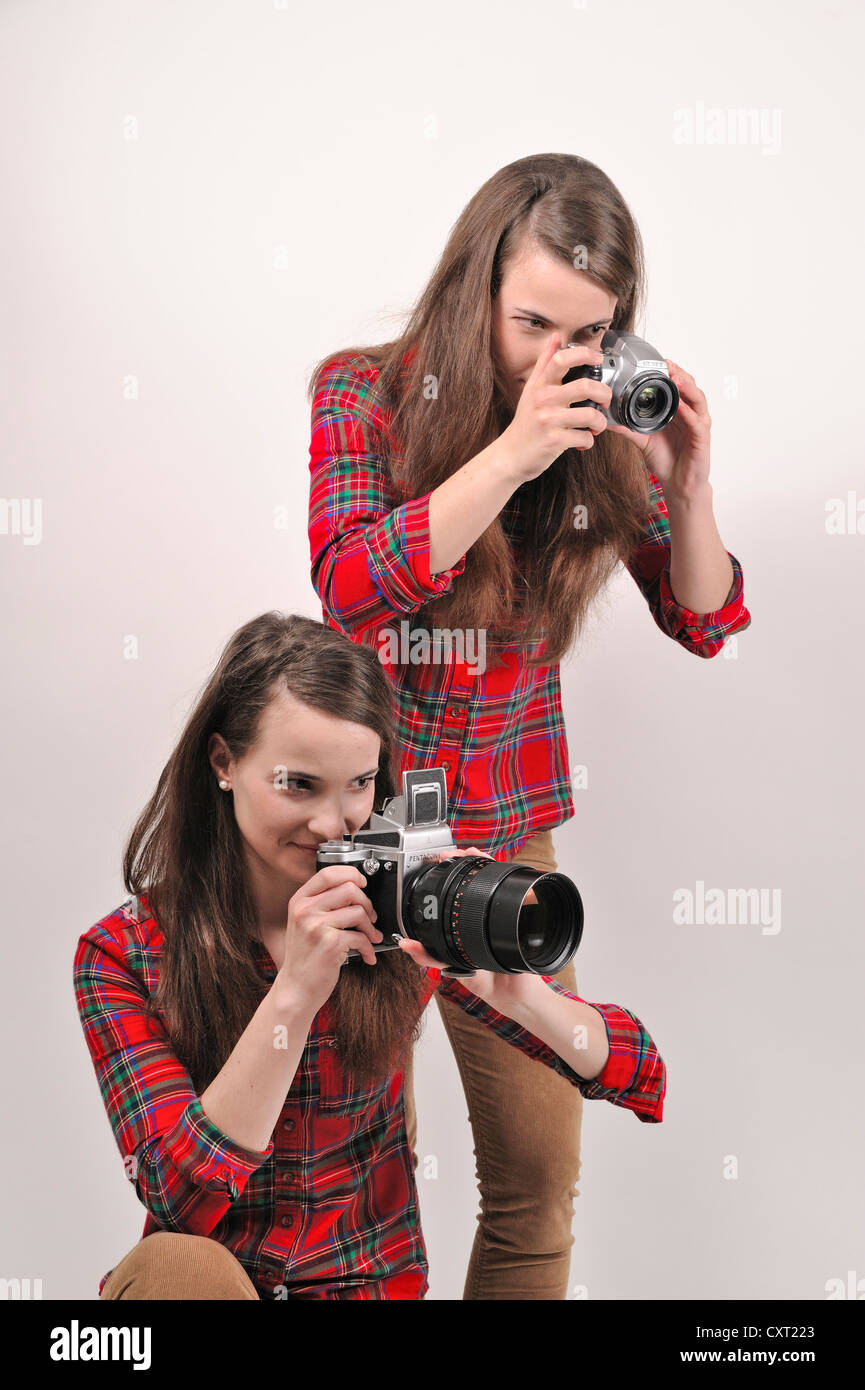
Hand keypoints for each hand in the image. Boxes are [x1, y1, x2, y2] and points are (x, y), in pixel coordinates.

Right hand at [275, 864, 383, 1015]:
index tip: (362, 882)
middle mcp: (305, 911)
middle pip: (349, 889)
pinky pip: (361, 937)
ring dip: (371, 926)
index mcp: (299, 901)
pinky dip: (369, 947)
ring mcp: (316, 927)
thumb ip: (321, 903)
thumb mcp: (303, 922)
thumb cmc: (304, 956)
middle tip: (370, 916)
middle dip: (367, 903)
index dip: (351, 873)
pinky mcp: (330, 944)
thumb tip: (353, 886)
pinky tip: (367, 954)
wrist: (296, 988)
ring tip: (371, 936)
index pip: (328, 873)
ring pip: (358, 911)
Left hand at [396, 847, 546, 1018]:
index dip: (447, 872)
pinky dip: (500, 873)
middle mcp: (480, 913)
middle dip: (462, 859)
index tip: (439, 859)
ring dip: (481, 861)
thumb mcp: (450, 967)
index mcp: (463, 921)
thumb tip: (407, 944)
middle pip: (473, 877)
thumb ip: (429, 957)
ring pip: (490, 878)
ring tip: (469, 852)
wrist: (510, 993)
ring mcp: (499, 911)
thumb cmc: (482, 979)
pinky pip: (508, 890)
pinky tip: (490, 864)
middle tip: (452, 852)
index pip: (454, 891)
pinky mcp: (515, 914)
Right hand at [498, 333, 612, 483]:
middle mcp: (544, 400)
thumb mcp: (531, 389)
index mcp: (541, 385)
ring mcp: (549, 421)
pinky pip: (583, 438)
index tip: (598, 358)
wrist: (510, 455)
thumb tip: (556, 338)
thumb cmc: (525, 422)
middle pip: (585, 386)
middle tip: (605, 400)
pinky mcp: (553, 441)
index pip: (562, 360)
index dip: (584, 354)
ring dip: (600, 422)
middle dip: (604, 393)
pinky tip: (583, 441)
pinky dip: (589, 441)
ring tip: (597, 425)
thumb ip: (545, 363)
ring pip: (590, 415)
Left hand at [606, 360, 711, 502]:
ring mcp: (698, 426)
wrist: (678, 485)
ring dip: (687, 387)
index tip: (658, 361)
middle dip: (679, 373)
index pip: (678, 385)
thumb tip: (608, 420)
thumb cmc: (666, 461)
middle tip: (666, 363)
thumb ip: (628, 428)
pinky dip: (689, 413)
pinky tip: (681, 406)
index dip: (671, 372)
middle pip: (690, 387)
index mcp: (678, 411)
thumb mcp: (643, 440)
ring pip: (697, 400)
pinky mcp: (702, 440)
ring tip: (676, 377)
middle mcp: (691, 415)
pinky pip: (697, 423)